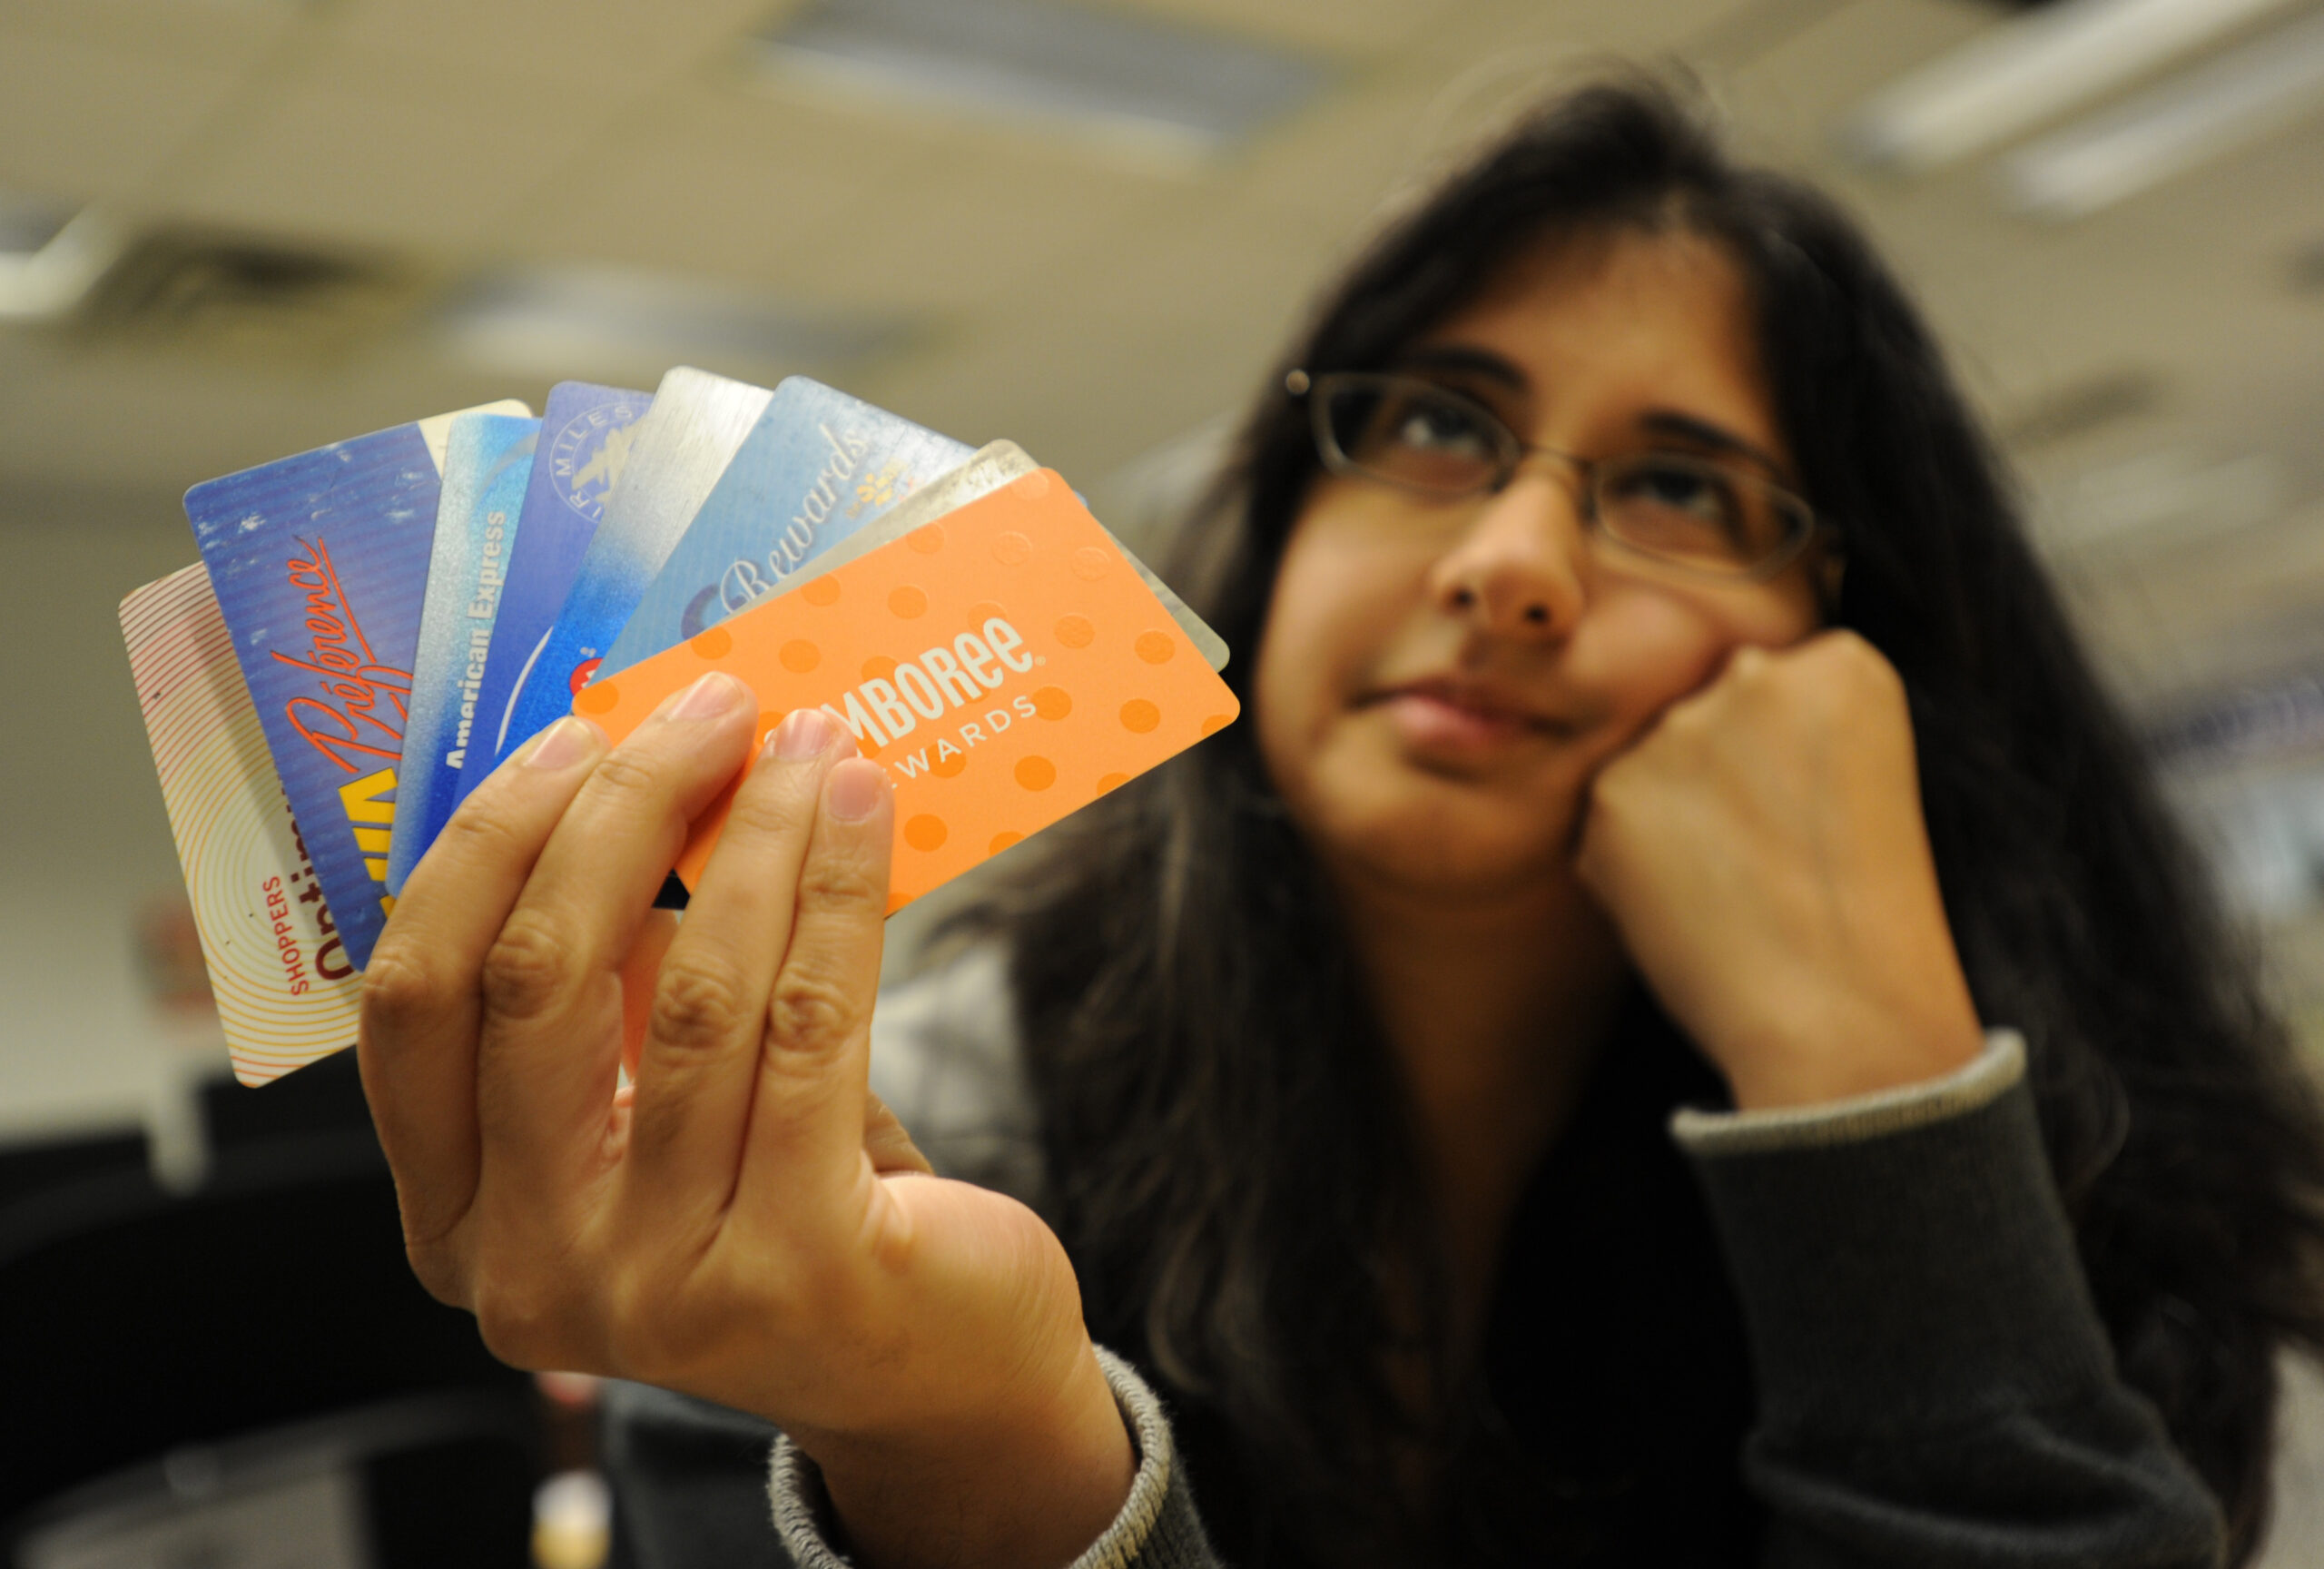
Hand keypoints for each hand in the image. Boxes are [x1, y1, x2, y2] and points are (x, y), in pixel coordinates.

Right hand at [356, 673, 1131, 1568]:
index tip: (571, 737)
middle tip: (707, 709)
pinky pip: (811, 1028)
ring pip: (691, 992)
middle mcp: (532, 1271)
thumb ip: (613, 984)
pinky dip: (837, 894)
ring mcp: (658, 1285)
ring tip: (814, 743)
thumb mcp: (655, 1108)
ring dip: (757, 836)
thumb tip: (630, 769)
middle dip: (622, 810)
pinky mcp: (796, 1266)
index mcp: (456, 1225)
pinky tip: (864, 813)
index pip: (412, 1006)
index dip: (484, 850)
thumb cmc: (781, 1204)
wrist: (928, 1366)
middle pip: (536, 979)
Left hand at [1574, 633, 1984, 1109]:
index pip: (1779, 686)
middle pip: (1708, 713)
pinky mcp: (1613, 790)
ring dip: (1672, 820)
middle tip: (1765, 856)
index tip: (1808, 814)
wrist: (1840, 1012)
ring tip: (1733, 890)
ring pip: (1653, 766)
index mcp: (1843, 663)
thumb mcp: (1868, 784)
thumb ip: (1795, 731)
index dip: (1784, 762)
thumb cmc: (1869, 918)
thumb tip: (1711, 733)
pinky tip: (1689, 909)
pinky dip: (1631, 867)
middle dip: (1720, 777)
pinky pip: (1608, 822)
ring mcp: (1678, 728)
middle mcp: (1755, 673)